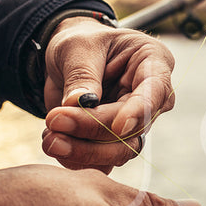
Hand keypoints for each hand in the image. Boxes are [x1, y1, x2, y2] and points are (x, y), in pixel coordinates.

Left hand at [38, 18, 175, 172]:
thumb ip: (82, 75)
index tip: (118, 126)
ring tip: (49, 136)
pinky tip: (52, 141)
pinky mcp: (114, 143)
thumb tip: (79, 104)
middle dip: (92, 129)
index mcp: (153, 64)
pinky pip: (102, 162)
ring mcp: (134, 124)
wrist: (67, 60)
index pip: (155, 92)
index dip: (138, 112)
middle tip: (54, 120)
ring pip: (119, 151)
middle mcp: (151, 99)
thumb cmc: (80, 43)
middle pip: (133, 128)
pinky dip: (75, 159)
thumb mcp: (77, 47)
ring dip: (82, 150)